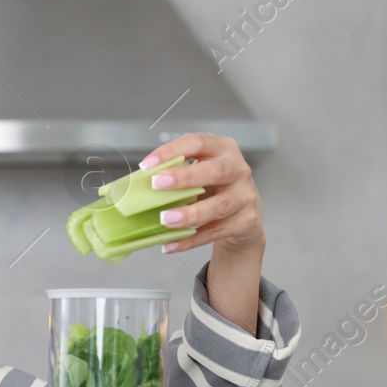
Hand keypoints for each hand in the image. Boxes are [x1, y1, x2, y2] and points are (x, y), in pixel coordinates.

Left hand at [140, 133, 265, 256]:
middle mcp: (239, 170)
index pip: (198, 142)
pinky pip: (216, 232)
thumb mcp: (200, 176)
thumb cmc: (214, 191)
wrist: (244, 220)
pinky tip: (171, 244)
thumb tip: (139, 185)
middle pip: (214, 171)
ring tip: (165, 219)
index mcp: (224, 150)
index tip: (146, 165)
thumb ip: (178, 175)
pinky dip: (191, 240)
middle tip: (157, 184)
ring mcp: (246, 197)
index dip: (172, 151)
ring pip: (218, 205)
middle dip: (184, 177)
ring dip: (189, 213)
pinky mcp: (247, 222)